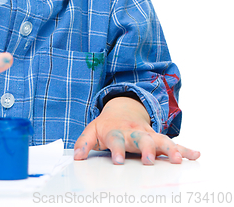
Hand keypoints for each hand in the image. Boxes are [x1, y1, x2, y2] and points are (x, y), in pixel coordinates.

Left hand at [73, 97, 199, 164]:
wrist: (121, 110)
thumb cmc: (106, 126)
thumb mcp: (91, 131)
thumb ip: (83, 143)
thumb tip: (77, 156)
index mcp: (116, 131)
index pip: (116, 140)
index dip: (117, 149)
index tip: (118, 160)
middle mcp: (133, 132)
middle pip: (141, 139)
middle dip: (146, 149)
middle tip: (148, 161)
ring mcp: (147, 134)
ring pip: (160, 140)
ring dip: (169, 149)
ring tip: (177, 159)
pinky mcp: (158, 138)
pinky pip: (173, 143)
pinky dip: (185, 149)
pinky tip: (195, 155)